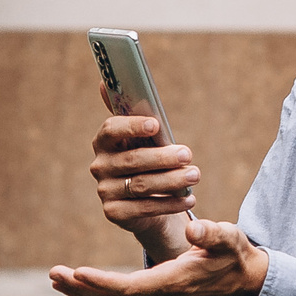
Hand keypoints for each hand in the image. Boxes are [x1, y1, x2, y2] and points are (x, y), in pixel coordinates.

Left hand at [50, 218, 269, 295]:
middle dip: (82, 288)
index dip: (102, 282)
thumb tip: (194, 230)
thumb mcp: (229, 238)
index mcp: (173, 283)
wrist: (242, 278)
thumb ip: (213, 234)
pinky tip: (78, 281)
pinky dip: (95, 291)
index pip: (130, 287)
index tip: (77, 271)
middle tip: (54, 274)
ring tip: (56, 278)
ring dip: (83, 291)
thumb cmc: (234, 254)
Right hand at [87, 116, 199, 262]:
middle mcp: (100, 166)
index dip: (132, 126)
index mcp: (104, 141)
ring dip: (171, 180)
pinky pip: (144, 208)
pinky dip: (169, 203)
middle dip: (162, 157)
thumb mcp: (148, 140)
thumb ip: (140, 117)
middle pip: (132, 159)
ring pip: (141, 185)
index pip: (111, 130)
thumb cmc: (150, 160)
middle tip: (188, 154)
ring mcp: (105, 190)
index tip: (156, 124)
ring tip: (195, 175)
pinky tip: (188, 198)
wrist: (148, 201)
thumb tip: (109, 83)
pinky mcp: (114, 212)